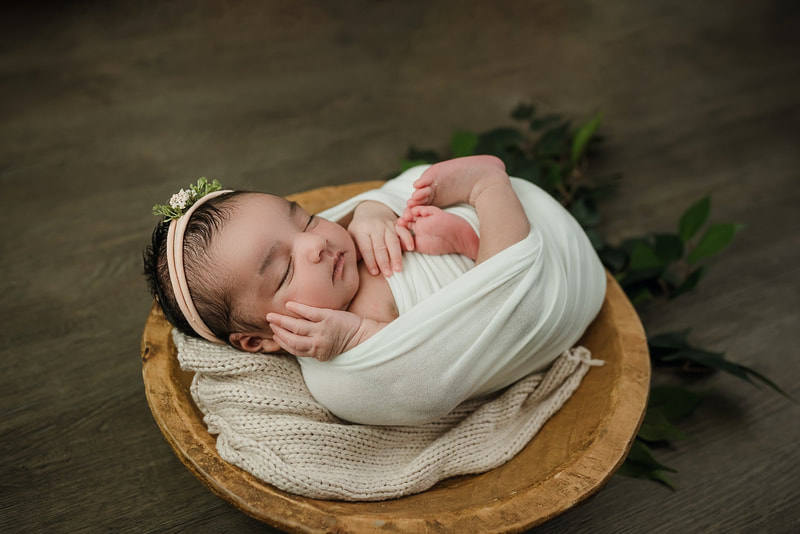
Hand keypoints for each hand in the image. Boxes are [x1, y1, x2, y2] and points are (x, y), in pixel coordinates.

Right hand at [267, 302, 383, 360]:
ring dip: (282, 321)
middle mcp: (318, 344)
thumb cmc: (345, 342)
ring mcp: (322, 330)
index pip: (294, 349)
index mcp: (317, 353)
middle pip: (292, 339)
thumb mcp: (327, 350)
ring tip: (273, 315)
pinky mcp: (328, 317)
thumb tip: (295, 341)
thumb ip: (312, 347)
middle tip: (269, 322)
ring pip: (297, 327)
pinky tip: (289, 305)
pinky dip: (298, 309)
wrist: (363, 335)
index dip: (282, 342)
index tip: (274, 334)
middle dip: (278, 331)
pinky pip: (309, 313)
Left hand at [348, 201, 413, 275]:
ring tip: (398, 269)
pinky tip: (411, 249)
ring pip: (392, 241)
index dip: (371, 261)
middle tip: (388, 274)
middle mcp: (374, 226)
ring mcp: (386, 224)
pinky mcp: (396, 223)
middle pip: (380, 246)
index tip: (375, 273)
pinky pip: (403, 231)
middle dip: (384, 261)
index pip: (366, 248)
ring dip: (396, 256)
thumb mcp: (351, 236)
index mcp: (361, 230)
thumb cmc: (359, 230)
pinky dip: (408, 239)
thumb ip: (353, 250)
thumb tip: (352, 266)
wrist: (370, 210)